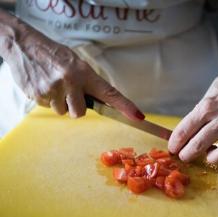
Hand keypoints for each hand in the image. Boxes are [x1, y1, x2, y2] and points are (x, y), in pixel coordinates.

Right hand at [4, 23, 143, 119]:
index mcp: (84, 72)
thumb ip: (89, 84)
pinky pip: (49, 108)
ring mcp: (53, 90)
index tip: (138, 116)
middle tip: (67, 91)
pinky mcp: (38, 96)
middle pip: (79, 113)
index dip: (124, 106)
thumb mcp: (77, 64)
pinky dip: (48, 101)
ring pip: (63, 112)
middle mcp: (70, 82)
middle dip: (75, 106)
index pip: (109, 93)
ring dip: (60, 103)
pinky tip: (44, 86)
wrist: (24, 45)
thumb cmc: (55, 55)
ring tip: (53, 85)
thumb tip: (102, 103)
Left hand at [168, 66, 217, 163]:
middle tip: (183, 155)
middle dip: (186, 154)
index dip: (175, 143)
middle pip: (198, 145)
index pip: (185, 130)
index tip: (172, 148)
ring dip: (210, 159)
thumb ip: (197, 116)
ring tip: (206, 154)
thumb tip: (183, 135)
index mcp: (208, 106)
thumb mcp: (207, 95)